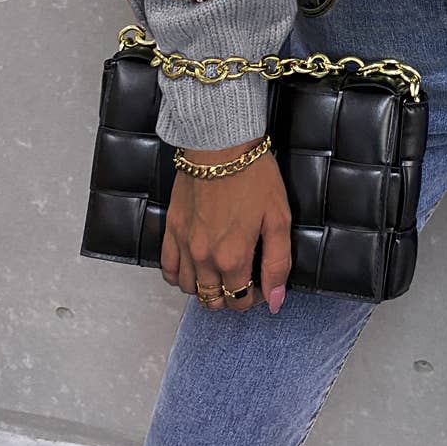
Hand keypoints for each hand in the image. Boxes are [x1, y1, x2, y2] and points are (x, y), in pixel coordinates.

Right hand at [161, 137, 291, 313]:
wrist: (220, 145)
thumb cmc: (253, 176)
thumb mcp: (278, 218)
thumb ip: (277, 263)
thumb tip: (275, 300)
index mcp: (233, 258)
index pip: (241, 301)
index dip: (255, 297)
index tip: (262, 283)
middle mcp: (204, 258)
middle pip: (214, 300)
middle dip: (232, 297)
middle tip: (245, 278)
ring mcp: (184, 245)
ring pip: (190, 289)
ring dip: (206, 289)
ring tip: (222, 272)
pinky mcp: (172, 230)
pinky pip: (168, 269)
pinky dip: (179, 276)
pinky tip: (194, 267)